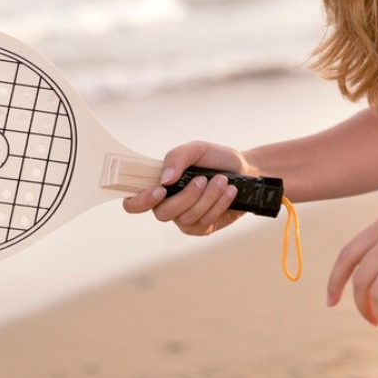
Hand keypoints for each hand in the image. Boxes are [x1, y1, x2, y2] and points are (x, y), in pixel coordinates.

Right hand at [122, 141, 254, 235]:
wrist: (243, 169)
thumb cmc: (214, 159)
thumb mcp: (196, 149)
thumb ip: (176, 158)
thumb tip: (164, 180)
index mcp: (159, 185)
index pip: (134, 202)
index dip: (140, 201)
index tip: (160, 190)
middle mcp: (167, 204)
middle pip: (162, 213)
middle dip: (186, 196)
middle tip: (203, 179)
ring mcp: (184, 218)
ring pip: (187, 217)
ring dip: (208, 197)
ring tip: (223, 180)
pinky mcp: (202, 227)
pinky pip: (204, 222)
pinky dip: (219, 205)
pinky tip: (229, 191)